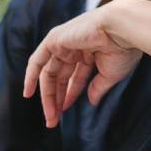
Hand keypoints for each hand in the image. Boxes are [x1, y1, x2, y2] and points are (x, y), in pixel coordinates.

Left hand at [23, 1, 140, 127]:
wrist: (121, 30)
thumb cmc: (121, 49)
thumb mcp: (109, 74)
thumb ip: (97, 87)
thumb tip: (91, 101)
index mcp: (89, 52)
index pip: (75, 77)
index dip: (70, 95)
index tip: (65, 111)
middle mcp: (74, 46)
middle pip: (60, 77)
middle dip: (56, 99)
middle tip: (54, 120)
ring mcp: (63, 42)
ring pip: (49, 73)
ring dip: (48, 96)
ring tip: (50, 117)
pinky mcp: (54, 40)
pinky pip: (37, 60)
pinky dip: (31, 76)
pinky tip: (28, 93)